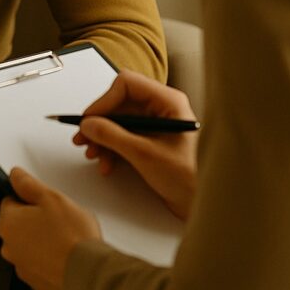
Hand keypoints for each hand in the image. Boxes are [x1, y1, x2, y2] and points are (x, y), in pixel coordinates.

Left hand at [0, 167, 100, 289]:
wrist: (87, 273)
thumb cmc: (71, 236)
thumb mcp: (51, 197)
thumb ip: (28, 184)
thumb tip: (15, 175)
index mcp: (8, 223)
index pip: (10, 201)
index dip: (29, 199)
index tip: (44, 202)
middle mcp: (9, 247)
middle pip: (19, 223)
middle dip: (35, 219)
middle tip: (58, 218)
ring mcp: (21, 266)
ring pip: (29, 243)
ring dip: (41, 238)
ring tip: (64, 237)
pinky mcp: (35, 281)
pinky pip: (39, 262)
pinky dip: (48, 257)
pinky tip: (64, 253)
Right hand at [74, 69, 197, 219]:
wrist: (207, 204)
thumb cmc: (190, 178)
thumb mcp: (145, 154)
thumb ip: (113, 136)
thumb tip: (89, 124)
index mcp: (168, 101)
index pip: (127, 84)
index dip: (105, 101)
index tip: (90, 120)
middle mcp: (162, 108)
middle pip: (120, 104)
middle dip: (100, 123)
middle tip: (83, 138)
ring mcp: (156, 125)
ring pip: (118, 122)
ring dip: (103, 138)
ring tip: (93, 155)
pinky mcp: (151, 142)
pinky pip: (124, 136)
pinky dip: (112, 149)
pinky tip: (107, 164)